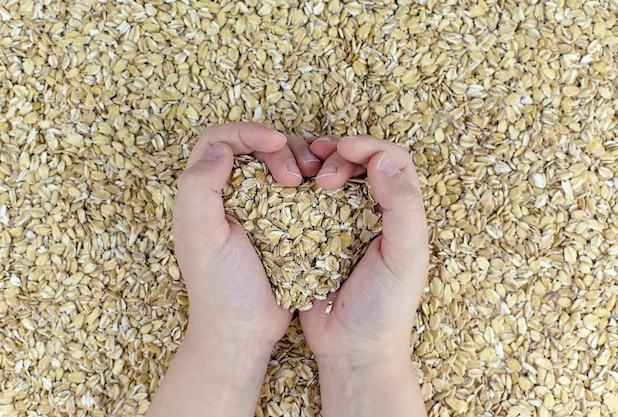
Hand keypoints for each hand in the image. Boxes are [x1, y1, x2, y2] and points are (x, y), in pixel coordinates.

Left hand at [174, 122, 320, 348]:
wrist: (245, 330)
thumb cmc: (220, 288)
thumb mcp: (202, 238)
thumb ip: (199, 189)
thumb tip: (220, 149)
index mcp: (202, 193)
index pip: (219, 140)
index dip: (247, 132)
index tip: (275, 141)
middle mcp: (226, 194)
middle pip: (252, 146)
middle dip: (278, 148)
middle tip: (295, 176)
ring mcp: (255, 207)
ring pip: (277, 163)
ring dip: (298, 160)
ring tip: (314, 179)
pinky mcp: (280, 221)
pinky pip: (296, 188)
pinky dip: (310, 181)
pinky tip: (322, 190)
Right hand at [299, 135, 428, 416]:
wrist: (351, 348)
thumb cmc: (385, 306)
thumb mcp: (404, 256)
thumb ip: (402, 207)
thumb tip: (383, 159)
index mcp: (402, 213)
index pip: (392, 160)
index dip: (368, 146)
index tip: (342, 148)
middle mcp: (374, 212)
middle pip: (360, 163)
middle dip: (340, 155)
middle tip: (322, 175)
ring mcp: (343, 224)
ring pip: (333, 178)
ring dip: (317, 167)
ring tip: (302, 174)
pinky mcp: (316, 237)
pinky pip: (308, 203)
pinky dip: (299, 190)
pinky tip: (286, 190)